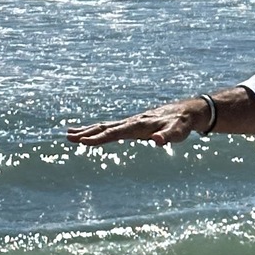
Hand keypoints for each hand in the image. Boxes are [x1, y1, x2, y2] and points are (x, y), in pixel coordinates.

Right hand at [65, 98, 208, 146]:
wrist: (186, 112)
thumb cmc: (182, 124)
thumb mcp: (178, 132)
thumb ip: (168, 136)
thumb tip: (157, 140)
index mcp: (139, 125)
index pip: (115, 132)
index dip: (100, 138)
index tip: (84, 142)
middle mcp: (132, 122)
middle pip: (105, 128)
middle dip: (87, 133)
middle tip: (68, 137)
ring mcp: (131, 122)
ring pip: (105, 126)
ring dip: (88, 130)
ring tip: (69, 134)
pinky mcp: (133, 125)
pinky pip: (111, 127)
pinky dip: (98, 129)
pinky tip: (90, 133)